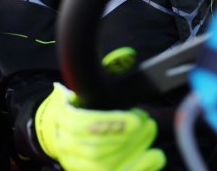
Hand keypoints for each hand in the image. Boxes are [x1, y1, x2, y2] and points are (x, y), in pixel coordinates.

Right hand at [35, 83, 165, 170]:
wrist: (60, 133)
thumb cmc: (83, 107)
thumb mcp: (88, 87)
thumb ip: (106, 72)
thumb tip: (127, 56)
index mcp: (63, 118)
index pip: (81, 126)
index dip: (111, 125)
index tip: (136, 119)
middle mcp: (66, 146)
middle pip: (96, 149)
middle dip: (128, 137)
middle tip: (146, 122)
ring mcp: (79, 165)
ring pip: (107, 165)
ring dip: (136, 148)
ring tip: (149, 131)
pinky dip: (141, 168)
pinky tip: (155, 155)